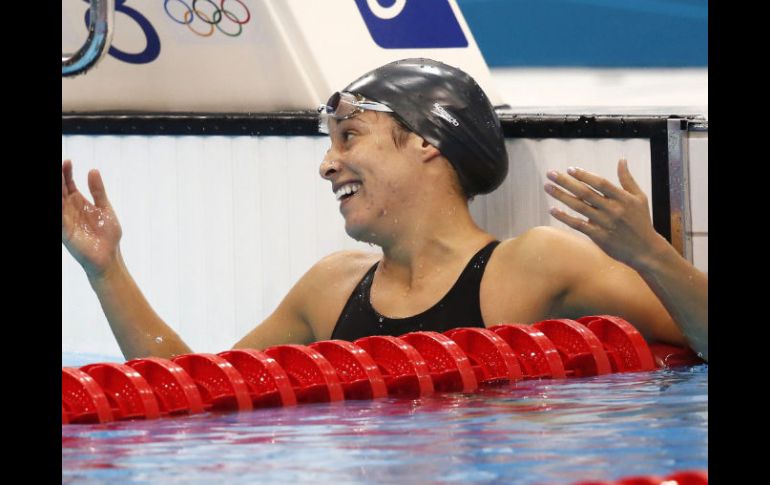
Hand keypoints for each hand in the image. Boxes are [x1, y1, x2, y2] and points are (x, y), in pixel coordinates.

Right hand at [62, 160, 122, 277]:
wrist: (110, 256)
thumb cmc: (108, 235)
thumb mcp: (105, 208)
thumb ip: (98, 191)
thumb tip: (93, 170)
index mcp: (79, 202)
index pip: (68, 183)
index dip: (66, 172)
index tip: (68, 161)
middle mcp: (69, 209)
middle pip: (59, 189)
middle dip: (57, 177)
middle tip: (58, 163)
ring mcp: (65, 219)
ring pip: (57, 201)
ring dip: (55, 189)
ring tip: (55, 175)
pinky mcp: (64, 231)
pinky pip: (58, 217)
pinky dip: (57, 208)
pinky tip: (57, 198)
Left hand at [543, 159, 666, 267]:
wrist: (645, 249)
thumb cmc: (641, 221)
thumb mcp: (639, 198)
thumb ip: (627, 179)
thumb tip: (622, 159)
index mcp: (622, 198)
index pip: (600, 183)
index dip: (584, 175)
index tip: (570, 169)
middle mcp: (612, 209)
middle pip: (585, 192)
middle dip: (566, 181)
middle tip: (550, 173)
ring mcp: (604, 223)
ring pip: (579, 207)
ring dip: (561, 196)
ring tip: (547, 187)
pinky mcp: (598, 236)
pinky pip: (578, 224)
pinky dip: (565, 217)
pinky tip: (552, 209)